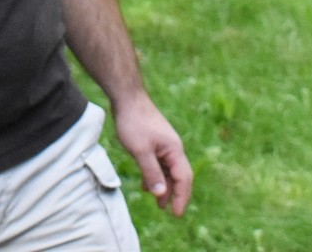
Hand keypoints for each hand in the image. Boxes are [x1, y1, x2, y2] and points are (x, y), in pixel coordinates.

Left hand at [112, 92, 192, 215]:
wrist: (127, 97)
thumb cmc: (134, 122)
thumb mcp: (140, 150)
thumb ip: (151, 172)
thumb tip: (161, 194)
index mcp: (174, 150)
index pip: (183, 178)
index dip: (181, 197)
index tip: (176, 214)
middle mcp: (172, 148)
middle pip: (179, 176)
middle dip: (175, 194)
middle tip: (168, 212)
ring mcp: (164, 144)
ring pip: (168, 170)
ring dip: (164, 186)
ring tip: (157, 204)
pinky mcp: (154, 142)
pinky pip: (159, 163)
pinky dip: (155, 176)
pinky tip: (146, 185)